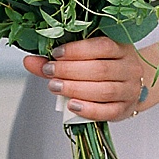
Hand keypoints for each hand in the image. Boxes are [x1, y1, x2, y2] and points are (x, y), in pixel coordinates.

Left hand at [26, 36, 148, 122]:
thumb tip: (28, 61)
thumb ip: (56, 60)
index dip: (77, 50)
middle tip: (49, 71)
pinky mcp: (125, 109)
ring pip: (104, 90)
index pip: (102, 46)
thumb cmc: (103, 67)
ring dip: (75, 89)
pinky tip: (71, 105)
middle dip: (69, 70)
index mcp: (121, 48)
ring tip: (54, 86)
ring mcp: (130, 90)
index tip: (55, 54)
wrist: (129, 85)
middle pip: (100, 69)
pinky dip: (88, 109)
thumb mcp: (84, 58)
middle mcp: (129, 68)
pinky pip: (108, 111)